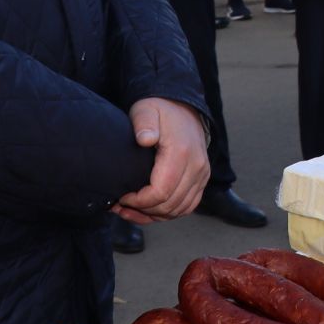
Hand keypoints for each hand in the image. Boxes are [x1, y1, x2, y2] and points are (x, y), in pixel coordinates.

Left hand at [115, 98, 209, 222]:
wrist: (183, 108)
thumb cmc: (161, 111)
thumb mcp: (146, 110)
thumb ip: (144, 123)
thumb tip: (145, 139)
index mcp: (181, 152)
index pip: (161, 192)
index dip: (139, 201)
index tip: (123, 196)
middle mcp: (196, 166)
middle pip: (169, 205)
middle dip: (143, 210)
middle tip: (122, 204)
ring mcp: (201, 174)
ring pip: (179, 210)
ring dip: (154, 215)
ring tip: (132, 210)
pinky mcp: (201, 179)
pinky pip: (187, 206)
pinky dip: (168, 213)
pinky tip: (149, 210)